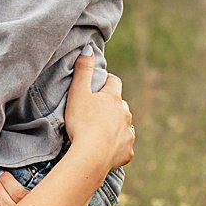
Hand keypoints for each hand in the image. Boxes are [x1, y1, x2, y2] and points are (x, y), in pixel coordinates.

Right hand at [62, 50, 133, 173]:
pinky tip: (106, 149)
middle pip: (120, 105)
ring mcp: (128, 133)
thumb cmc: (82, 123)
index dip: (106, 82)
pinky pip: (123, 146)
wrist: (90, 156)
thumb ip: (83, 71)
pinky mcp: (127, 152)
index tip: (99, 85)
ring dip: (116, 126)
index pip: (114, 82)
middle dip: (112, 106)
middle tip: (96, 112)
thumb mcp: (77, 93)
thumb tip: (88, 49)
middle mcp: (125, 114)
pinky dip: (117, 146)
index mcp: (113, 98)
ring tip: (101, 132)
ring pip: (124, 125)